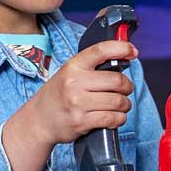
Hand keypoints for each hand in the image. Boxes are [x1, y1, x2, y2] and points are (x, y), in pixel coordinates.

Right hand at [20, 38, 134, 145]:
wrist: (38, 121)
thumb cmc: (57, 96)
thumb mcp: (68, 73)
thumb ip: (91, 66)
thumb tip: (122, 57)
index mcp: (73, 66)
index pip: (101, 50)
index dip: (121, 48)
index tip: (132, 51)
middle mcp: (74, 83)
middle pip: (117, 81)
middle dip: (127, 87)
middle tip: (124, 90)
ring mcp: (77, 103)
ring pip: (118, 101)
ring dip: (125, 105)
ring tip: (119, 106)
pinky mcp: (82, 121)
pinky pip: (113, 119)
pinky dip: (119, 118)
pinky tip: (114, 117)